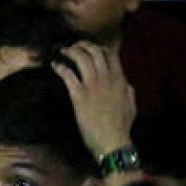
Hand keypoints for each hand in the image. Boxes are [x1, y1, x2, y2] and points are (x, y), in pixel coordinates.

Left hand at [53, 41, 135, 158]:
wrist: (112, 140)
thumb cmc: (121, 126)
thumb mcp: (131, 104)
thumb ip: (127, 90)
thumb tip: (124, 81)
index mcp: (120, 80)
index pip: (111, 54)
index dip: (99, 47)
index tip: (89, 47)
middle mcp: (107, 79)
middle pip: (95, 52)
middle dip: (83, 45)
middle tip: (73, 46)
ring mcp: (93, 86)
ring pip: (82, 59)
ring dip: (71, 51)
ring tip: (63, 51)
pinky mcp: (79, 96)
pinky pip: (68, 75)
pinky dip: (60, 67)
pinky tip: (55, 65)